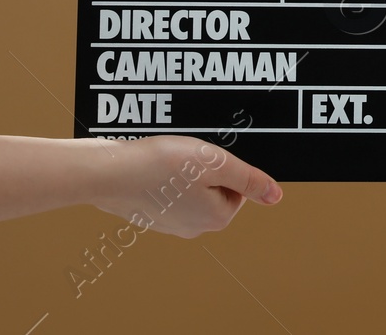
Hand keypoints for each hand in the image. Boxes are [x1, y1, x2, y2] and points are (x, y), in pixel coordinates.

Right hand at [91, 135, 281, 238]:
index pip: (238, 187)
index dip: (223, 165)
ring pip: (190, 188)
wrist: (110, 172)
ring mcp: (169, 224)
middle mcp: (194, 227)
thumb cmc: (163, 165)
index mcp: (217, 218)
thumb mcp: (217, 163)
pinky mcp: (149, 215)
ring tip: (166, 162)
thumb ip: (249, 179)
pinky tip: (151, 168)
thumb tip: (276, 196)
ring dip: (182, 172)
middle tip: (184, 158)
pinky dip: (162, 177)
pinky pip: (166, 191)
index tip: (203, 158)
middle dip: (203, 168)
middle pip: (215, 187)